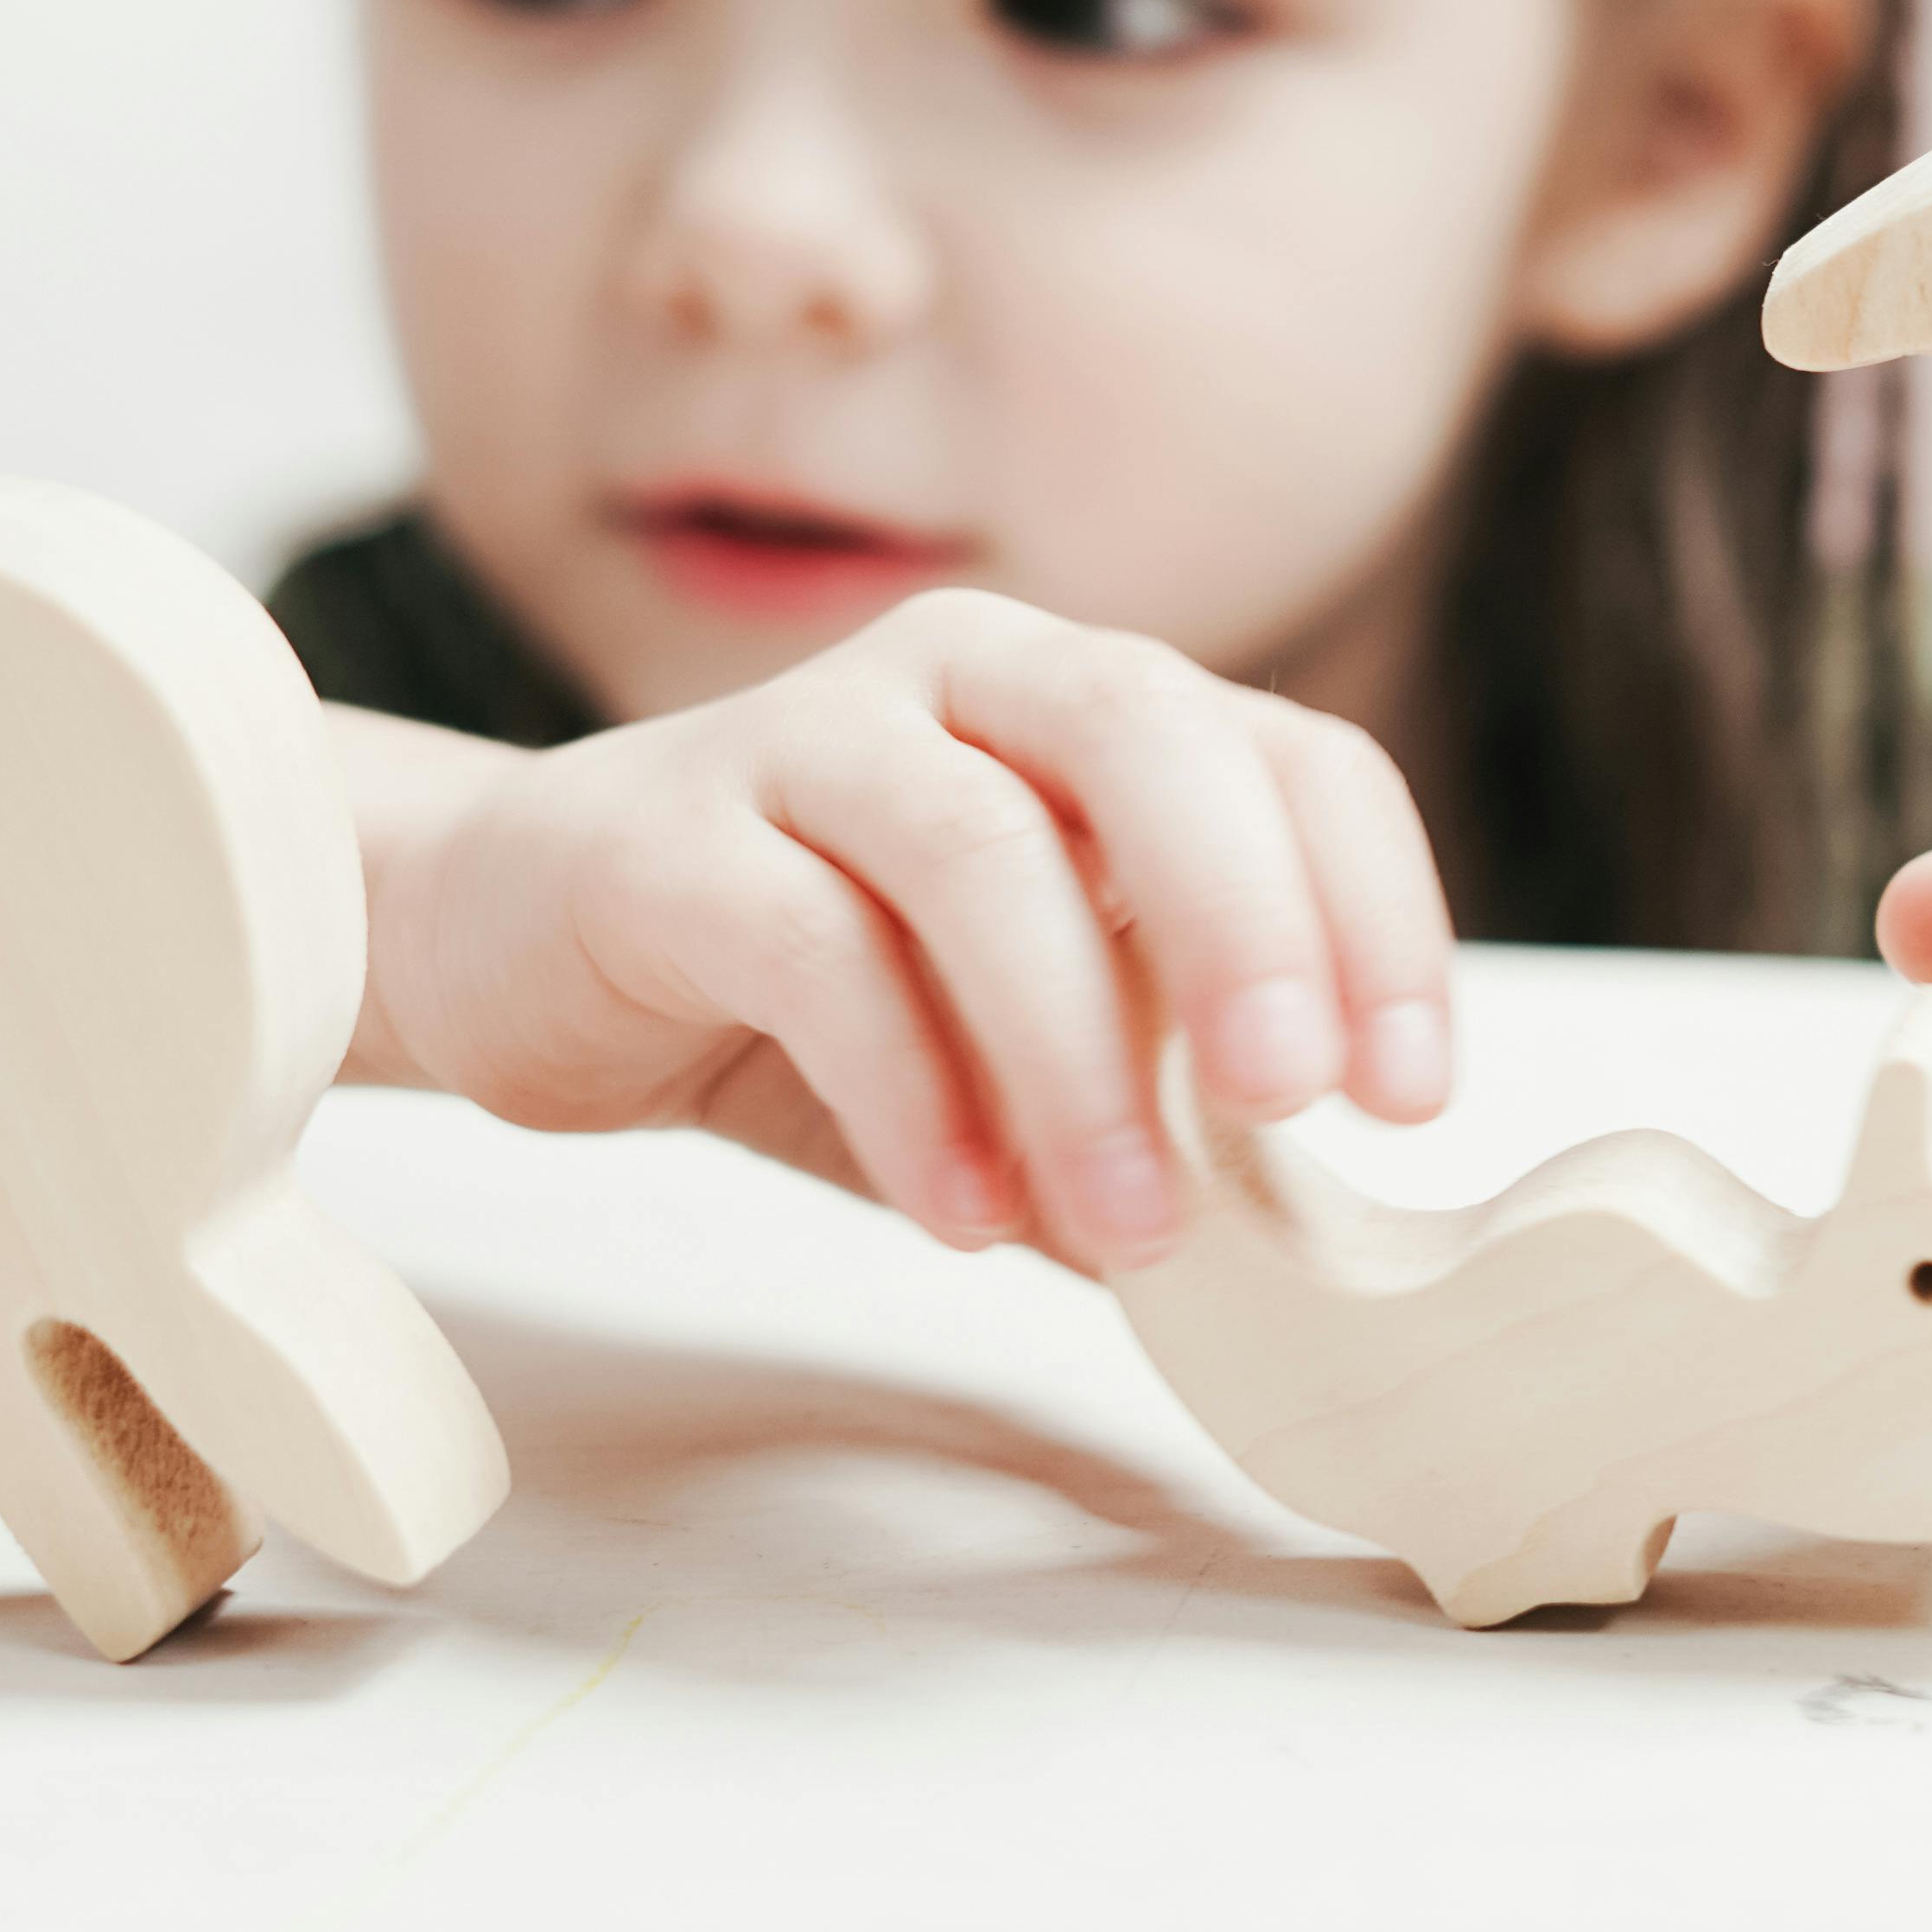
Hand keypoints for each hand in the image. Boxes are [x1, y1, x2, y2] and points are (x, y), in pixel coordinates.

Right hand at [340, 593, 1451, 1272]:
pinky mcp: (666, 835)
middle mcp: (965, 678)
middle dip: (1246, 919)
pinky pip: (810, 942)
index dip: (1374, 910)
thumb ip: (1150, 1106)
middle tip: (1290, 1102)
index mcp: (1088, 706)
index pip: (1291, 755)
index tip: (1408, 1094)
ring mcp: (808, 736)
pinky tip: (958, 1210)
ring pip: (976, 846)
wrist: (523, 944)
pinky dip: (907, 1090)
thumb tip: (1307, 1254)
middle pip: (1145, 732)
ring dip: (1072, 1054)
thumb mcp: (1020, 1047)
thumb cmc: (812, 989)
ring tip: (1127, 1227)